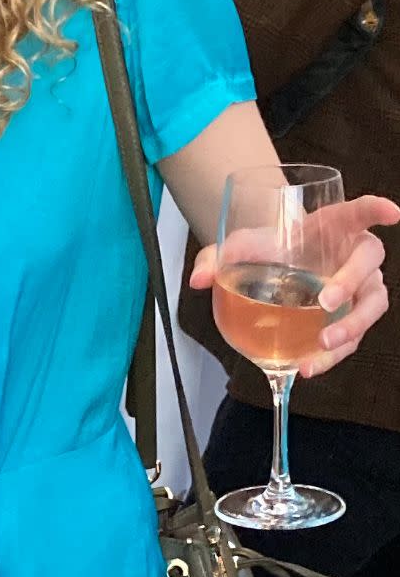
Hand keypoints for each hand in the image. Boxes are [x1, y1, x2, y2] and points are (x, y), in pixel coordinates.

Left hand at [189, 195, 399, 377]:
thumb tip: (196, 280)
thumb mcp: (241, 246)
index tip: (391, 212)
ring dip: (351, 326)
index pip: (359, 212)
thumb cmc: (269, 247)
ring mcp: (360, 287)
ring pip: (371, 306)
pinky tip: (308, 366)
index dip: (376, 210)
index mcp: (333, 226)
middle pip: (368, 264)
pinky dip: (333, 354)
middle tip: (326, 300)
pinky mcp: (352, 316)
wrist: (274, 266)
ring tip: (322, 344)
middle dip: (352, 282)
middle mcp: (354, 254)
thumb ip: (217, 257)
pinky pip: (353, 337)